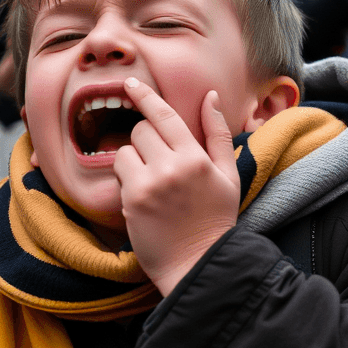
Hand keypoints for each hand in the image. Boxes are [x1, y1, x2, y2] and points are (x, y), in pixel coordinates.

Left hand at [113, 79, 239, 296]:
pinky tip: (144, 200)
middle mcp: (172, 167)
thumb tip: (210, 96)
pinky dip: (127, 181)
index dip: (145, 96)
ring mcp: (149, 184)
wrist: (198, 263)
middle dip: (145, 141)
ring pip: (124, 151)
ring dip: (132, 161)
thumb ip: (217, 133)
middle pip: (141, 131)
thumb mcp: (228, 175)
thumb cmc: (214, 218)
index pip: (164, 115)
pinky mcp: (132, 201)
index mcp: (196, 157)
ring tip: (152, 184)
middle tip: (158, 164)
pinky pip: (119, 174)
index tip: (129, 84)